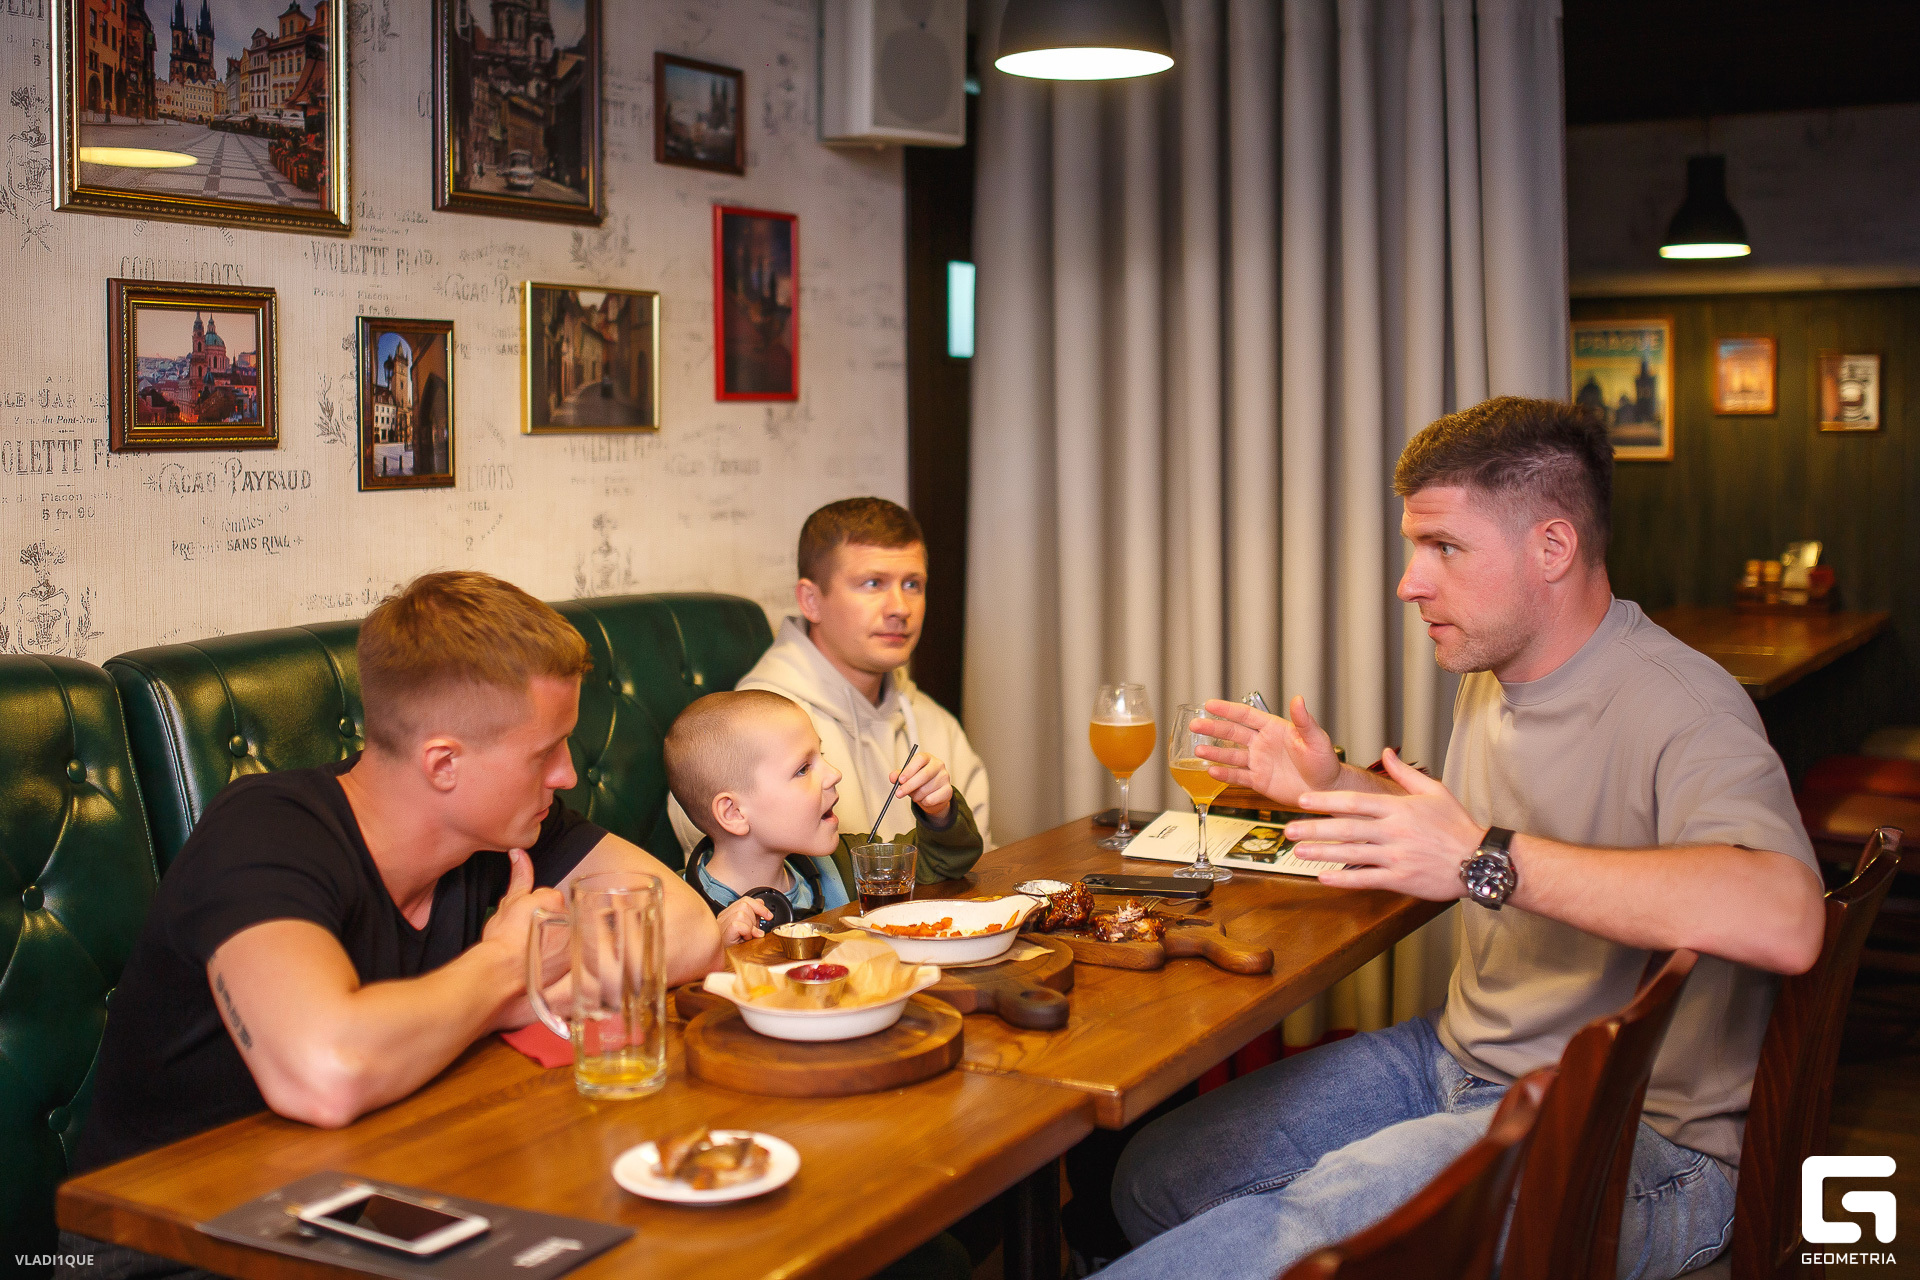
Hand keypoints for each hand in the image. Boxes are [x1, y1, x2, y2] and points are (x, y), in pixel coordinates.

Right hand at [483, 848, 566, 989]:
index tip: (525, 924)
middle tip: (530, 938)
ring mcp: (575, 940)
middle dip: (549, 924)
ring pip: (568, 935)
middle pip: (561, 916)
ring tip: (536, 952)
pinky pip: (572, 956)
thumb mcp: (510, 902)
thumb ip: (520, 877)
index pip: (550, 900)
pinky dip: (562, 959)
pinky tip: (546, 963)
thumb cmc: (502, 939)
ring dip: (557, 941)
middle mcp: (569, 917)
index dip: (535, 912)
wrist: (501, 971)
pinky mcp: (576, 961)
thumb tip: (518, 853)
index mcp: (554, 899)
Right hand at [716, 895, 774, 944]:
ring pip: (742, 913)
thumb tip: (761, 905)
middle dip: (755, 917)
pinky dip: (746, 932)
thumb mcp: (746, 931)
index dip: (759, 906)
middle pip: (745, 904)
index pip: (745, 900)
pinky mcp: (724, 932)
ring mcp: (722, 924)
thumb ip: (752, 917)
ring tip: (747, 936)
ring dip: (750, 926)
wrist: (725, 963)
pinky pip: (739, 925)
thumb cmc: (734, 949)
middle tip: (754, 931)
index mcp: (728, 915)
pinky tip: (744, 939)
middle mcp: (723, 917)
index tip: (768, 915)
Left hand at [892, 752, 953, 824]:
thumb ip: (898, 775)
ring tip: (914, 796)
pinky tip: (924, 799)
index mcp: (927, 758)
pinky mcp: (948, 790)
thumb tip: (893, 777)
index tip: (900, 780)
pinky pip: (932, 799)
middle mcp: (938, 765)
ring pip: (926, 789)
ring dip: (916, 796)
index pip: (920, 759)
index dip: (909, 769)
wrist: (933, 795)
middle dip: (909, 786)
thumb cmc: (919, 782)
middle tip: (899, 793)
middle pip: (924, 774)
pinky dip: (924, 802)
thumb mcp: (907, 777)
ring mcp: (945, 777)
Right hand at [1192, 696, 1342, 806]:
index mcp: (1274, 728)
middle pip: (1232, 734)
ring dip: (1214, 752)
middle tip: (1195, 725)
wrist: (1327, 790)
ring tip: (1197, 750)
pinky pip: (1238, 777)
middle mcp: (1262, 743)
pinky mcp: (1259, 781)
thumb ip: (1304, 721)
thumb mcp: (1316, 739)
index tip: (1209, 704)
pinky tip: (1211, 771)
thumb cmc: (1325, 762)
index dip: (1227, 709)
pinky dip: (1224, 774)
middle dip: (1213, 729)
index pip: (1246, 716)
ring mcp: (1259, 762)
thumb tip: (1298, 699)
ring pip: (1231, 756)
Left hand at [1284, 750, 1484, 900]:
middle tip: (1288, 830)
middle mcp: (1394, 831)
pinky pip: (1366, 879)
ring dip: (1321, 853)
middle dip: (1314, 828)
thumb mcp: (1434, 791)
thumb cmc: (1457, 825)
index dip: (1325, 801)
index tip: (1302, 801)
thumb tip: (1387, 751)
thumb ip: (1405, 773)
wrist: (1479, 859)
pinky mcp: (1400, 879)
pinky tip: (1323, 877)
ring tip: (1298, 852)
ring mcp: (1396, 856)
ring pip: (1351, 853)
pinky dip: (1343, 878)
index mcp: (1399, 808)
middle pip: (1346, 828)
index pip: (1355, 802)